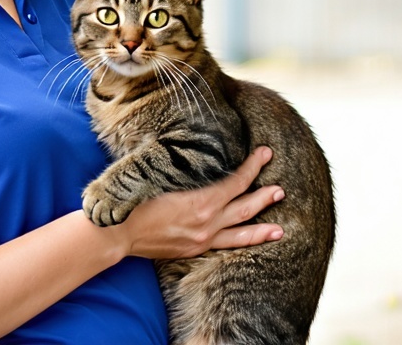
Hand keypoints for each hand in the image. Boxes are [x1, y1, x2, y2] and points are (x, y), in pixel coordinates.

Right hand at [108, 146, 285, 259]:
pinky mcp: (194, 250)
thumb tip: (196, 151)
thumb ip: (182, 167)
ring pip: (240, 234)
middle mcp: (207, 222)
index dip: (253, 167)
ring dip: (261, 229)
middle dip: (264, 196)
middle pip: (245, 207)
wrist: (120, 234)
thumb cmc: (136, 200)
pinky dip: (239, 243)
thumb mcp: (160, 175)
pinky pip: (224, 246)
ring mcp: (202, 239)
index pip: (236, 182)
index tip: (265, 154)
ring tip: (280, 229)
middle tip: (281, 189)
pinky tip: (248, 243)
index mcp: (201, 201)